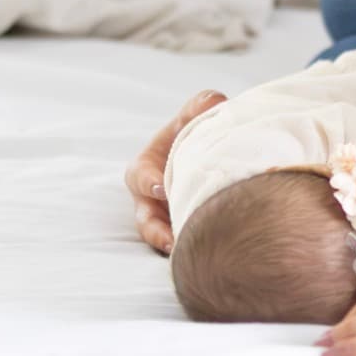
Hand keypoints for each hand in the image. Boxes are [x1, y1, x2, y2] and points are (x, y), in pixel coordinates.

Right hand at [124, 89, 226, 254]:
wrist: (210, 155)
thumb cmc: (192, 133)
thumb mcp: (192, 115)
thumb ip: (200, 107)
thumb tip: (215, 102)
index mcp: (145, 169)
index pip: (139, 177)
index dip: (148, 183)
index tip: (161, 187)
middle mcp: (150, 199)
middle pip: (145, 219)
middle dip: (156, 229)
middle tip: (171, 237)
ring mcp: (164, 218)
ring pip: (160, 238)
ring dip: (171, 245)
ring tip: (185, 253)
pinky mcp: (181, 230)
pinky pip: (182, 243)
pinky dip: (190, 249)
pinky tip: (210, 252)